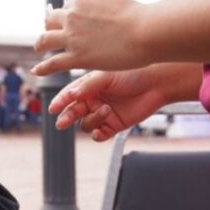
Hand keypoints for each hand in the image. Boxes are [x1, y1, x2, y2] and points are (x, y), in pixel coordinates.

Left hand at [32, 0, 147, 75]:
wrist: (145, 30)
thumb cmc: (139, 17)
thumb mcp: (115, 1)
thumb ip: (103, 6)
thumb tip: (103, 10)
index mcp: (82, 0)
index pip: (67, 7)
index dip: (69, 15)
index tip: (72, 23)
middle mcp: (72, 16)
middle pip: (51, 20)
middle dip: (51, 26)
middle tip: (51, 33)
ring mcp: (72, 37)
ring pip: (45, 40)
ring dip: (41, 44)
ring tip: (40, 48)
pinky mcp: (77, 57)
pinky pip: (53, 63)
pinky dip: (43, 68)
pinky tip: (36, 71)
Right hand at [49, 70, 166, 141]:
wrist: (156, 84)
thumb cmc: (132, 74)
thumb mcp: (107, 76)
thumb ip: (88, 86)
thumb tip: (71, 95)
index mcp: (88, 86)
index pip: (69, 95)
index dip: (60, 102)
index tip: (53, 108)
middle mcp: (93, 100)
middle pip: (73, 112)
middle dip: (67, 117)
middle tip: (62, 122)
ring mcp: (103, 114)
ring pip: (86, 124)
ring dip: (92, 120)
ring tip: (106, 110)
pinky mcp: (114, 126)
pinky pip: (99, 135)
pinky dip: (97, 135)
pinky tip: (101, 131)